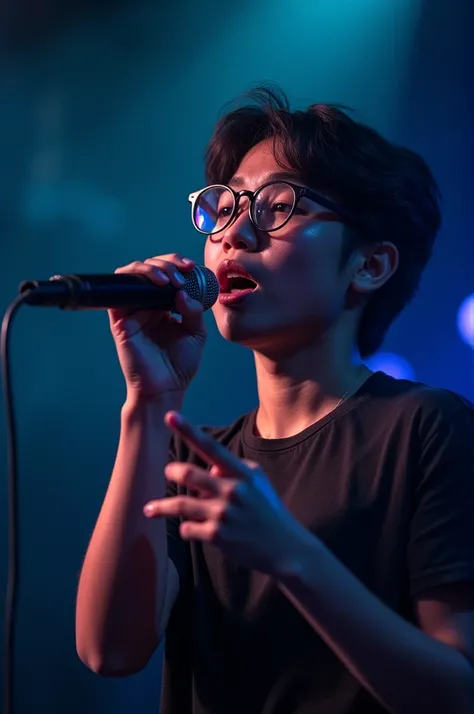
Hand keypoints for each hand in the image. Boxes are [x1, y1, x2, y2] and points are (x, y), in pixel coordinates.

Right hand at [109, 254, 206, 400]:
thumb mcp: (196, 333)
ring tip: (168, 279)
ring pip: (133, 273)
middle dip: (167, 263)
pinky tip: (155, 284)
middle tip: (181, 275)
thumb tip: (182, 292)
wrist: (165, 387)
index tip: (191, 267)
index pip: (167, 273)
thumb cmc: (180, 364)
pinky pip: (118, 290)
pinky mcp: (120, 318)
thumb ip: (194, 310)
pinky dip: (134, 278)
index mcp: (165, 305)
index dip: (177, 264)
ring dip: (151, 267)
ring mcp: (132, 309)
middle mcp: (147, 304)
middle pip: (151, 268)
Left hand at [143, 411, 309, 576]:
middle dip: (172, 472)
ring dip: (161, 506)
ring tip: (149, 509)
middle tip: (168, 472)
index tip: (169, 416)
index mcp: (242, 473)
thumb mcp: (257, 481)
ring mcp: (223, 515)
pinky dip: (187, 528)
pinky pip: (187, 528)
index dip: (188, 430)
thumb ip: (232, 469)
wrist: (284, 547)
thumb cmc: (267, 510)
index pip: (211, 446)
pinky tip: (193, 529)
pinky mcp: (217, 537)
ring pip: (180, 504)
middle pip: (188, 474)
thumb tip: (207, 468)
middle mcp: (232, 491)